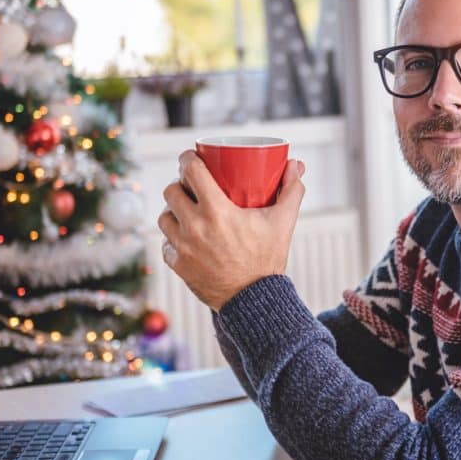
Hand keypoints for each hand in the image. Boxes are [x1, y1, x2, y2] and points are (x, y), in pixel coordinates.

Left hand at [158, 150, 305, 310]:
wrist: (254, 301)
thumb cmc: (267, 261)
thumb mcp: (283, 222)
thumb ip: (291, 191)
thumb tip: (296, 165)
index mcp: (217, 211)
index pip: (191, 171)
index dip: (187, 159)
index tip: (191, 158)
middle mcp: (194, 227)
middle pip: (171, 191)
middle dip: (180, 185)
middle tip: (191, 187)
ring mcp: (182, 247)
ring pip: (164, 217)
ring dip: (173, 211)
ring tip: (186, 212)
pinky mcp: (178, 265)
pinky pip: (165, 244)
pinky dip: (173, 239)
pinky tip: (184, 238)